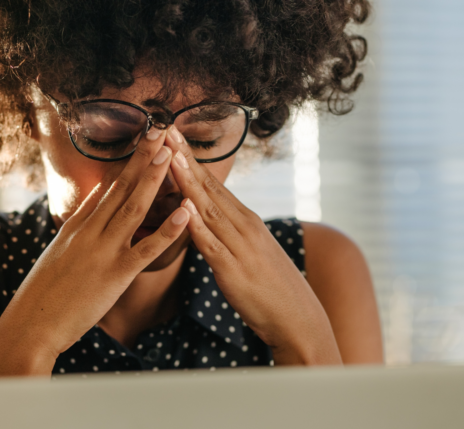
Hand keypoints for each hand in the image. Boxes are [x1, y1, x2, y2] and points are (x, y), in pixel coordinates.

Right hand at [0, 126, 192, 375]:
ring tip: (171, 154)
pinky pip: (147, 249)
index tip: (144, 140)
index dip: (128, 162)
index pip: (107, 187)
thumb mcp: (58, 252)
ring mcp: (103, 250)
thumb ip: (78, 226)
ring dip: (154, 179)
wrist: (31, 323)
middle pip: (121, 187)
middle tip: (161, 130)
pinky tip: (186, 212)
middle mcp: (90, 231)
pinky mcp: (116, 274)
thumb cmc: (44, 294)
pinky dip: (168, 229)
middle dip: (143, 158)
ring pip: (134, 208)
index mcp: (77, 226)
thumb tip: (95, 200)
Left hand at [163, 127, 341, 364]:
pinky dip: (197, 226)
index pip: (213, 183)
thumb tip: (207, 217)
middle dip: (184, 158)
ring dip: (188, 182)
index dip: (190, 158)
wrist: (298, 320)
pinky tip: (184, 210)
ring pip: (208, 209)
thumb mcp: (250, 251)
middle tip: (164, 129)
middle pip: (209, 187)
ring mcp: (240, 247)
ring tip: (170, 157)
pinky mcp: (233, 271)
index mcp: (246, 221)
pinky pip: (212, 245)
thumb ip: (229, 232)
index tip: (172, 134)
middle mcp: (244, 227)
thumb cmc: (271, 288)